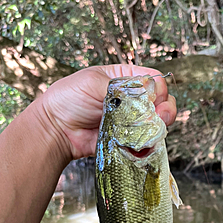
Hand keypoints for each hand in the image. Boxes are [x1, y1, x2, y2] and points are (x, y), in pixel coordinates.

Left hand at [39, 65, 176, 160]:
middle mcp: (132, 99)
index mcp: (124, 79)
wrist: (56, 129)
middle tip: (161, 115)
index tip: (154, 96)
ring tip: (155, 129)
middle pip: (162, 102)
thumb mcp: (94, 81)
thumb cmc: (69, 99)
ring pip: (158, 123)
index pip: (154, 80)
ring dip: (160, 126)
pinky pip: (146, 142)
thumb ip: (122, 86)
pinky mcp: (128, 140)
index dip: (159, 88)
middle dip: (166, 108)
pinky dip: (150, 144)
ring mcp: (131, 121)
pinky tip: (145, 143)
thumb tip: (147, 91)